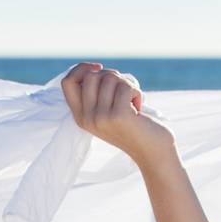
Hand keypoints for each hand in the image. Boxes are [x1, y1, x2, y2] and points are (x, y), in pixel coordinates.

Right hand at [60, 62, 175, 167]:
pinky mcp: (118, 116)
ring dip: (126, 84)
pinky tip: (138, 108)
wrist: (152, 153)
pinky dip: (136, 92)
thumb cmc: (133, 127)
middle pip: (91, 76)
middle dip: (111, 75)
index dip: (81, 69)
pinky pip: (125, 86)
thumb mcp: (107, 111)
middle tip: (124, 90)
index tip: (99, 68)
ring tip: (132, 101)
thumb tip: (93, 68)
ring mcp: (101, 118)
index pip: (67, 82)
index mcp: (80, 117)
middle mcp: (87, 118)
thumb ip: (96, 94)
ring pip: (109, 78)